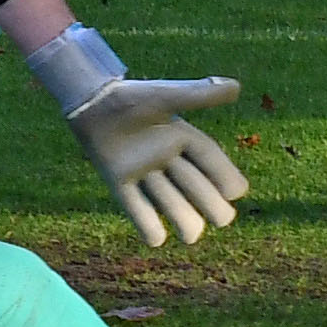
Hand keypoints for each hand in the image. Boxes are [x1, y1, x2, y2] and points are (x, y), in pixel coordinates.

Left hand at [27, 25, 247, 244]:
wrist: (89, 101)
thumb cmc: (130, 96)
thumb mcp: (165, 95)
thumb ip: (198, 94)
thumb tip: (236, 87)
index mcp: (184, 138)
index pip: (211, 161)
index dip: (225, 176)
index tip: (237, 192)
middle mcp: (168, 159)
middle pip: (195, 187)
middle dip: (210, 203)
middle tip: (222, 219)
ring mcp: (144, 172)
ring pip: (168, 200)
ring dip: (182, 217)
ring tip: (191, 236)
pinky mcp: (119, 181)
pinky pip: (134, 206)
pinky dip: (145, 224)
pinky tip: (155, 240)